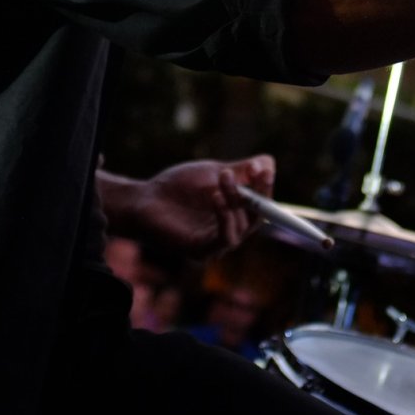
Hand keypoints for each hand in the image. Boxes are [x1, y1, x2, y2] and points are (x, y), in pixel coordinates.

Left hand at [127, 155, 274, 259]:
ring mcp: (216, 244)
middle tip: (256, 172)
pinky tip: (215, 196)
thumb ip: (241, 170)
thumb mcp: (213, 172)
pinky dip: (224, 217)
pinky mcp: (202, 252)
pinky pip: (223, 239)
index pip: (261, 205)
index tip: (265, 169)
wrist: (145, 199)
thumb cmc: (177, 187)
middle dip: (258, 193)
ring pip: (241, 227)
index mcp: (236, 214)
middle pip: (257, 217)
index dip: (266, 188)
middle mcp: (231, 231)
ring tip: (223, 177)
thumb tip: (268, 163)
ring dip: (235, 199)